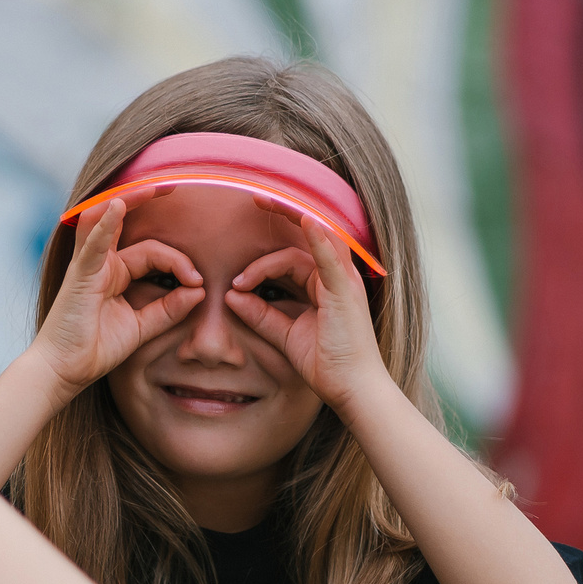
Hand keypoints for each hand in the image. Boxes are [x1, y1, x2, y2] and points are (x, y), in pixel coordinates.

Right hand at [30, 192, 202, 393]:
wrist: (65, 371)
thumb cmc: (94, 349)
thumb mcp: (141, 327)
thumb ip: (168, 309)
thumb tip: (199, 292)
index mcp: (114, 274)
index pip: (153, 253)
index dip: (179, 263)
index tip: (198, 283)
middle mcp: (100, 264)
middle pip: (130, 228)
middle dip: (148, 202)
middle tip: (175, 185)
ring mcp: (88, 266)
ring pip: (107, 222)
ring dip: (128, 201)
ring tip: (152, 186)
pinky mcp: (80, 275)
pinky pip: (93, 243)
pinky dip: (105, 223)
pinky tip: (118, 205)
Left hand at [225, 201, 393, 412]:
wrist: (350, 387)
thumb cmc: (325, 362)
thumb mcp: (284, 334)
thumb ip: (260, 314)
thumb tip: (232, 297)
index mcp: (323, 285)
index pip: (292, 257)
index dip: (263, 258)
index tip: (238, 269)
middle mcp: (335, 277)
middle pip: (304, 239)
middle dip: (281, 215)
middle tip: (253, 196)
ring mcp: (342, 281)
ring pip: (310, 243)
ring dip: (289, 219)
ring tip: (264, 200)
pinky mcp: (344, 291)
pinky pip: (331, 257)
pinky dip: (318, 238)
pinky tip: (305, 220)